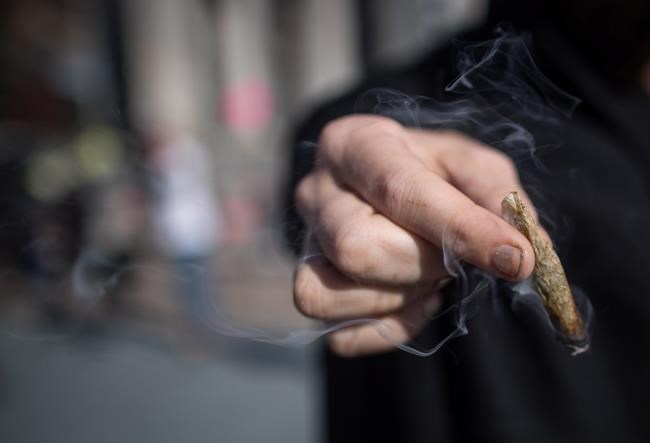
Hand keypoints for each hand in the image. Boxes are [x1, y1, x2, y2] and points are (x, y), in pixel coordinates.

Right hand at [294, 115, 536, 356]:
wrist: (383, 182)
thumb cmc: (430, 170)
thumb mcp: (469, 163)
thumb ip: (495, 195)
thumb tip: (522, 251)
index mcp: (356, 144)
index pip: (397, 189)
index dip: (458, 228)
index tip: (515, 257)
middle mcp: (316, 192)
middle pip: (358, 248)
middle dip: (423, 265)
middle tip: (453, 255)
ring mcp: (305, 244)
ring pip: (335, 294)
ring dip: (403, 296)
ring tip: (427, 271)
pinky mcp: (309, 288)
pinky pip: (340, 335)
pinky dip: (387, 329)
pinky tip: (411, 300)